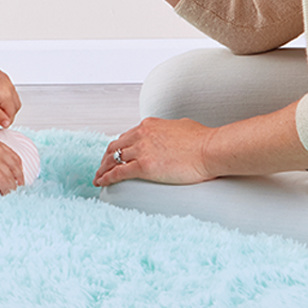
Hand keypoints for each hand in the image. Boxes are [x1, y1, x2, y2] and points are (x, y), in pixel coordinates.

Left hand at [0, 65, 20, 127]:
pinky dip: (7, 95)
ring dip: (9, 104)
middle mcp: (9, 87)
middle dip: (10, 113)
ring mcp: (7, 81)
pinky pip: (10, 88)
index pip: (12, 114)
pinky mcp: (4, 76)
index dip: (6, 121)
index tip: (0, 123)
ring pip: (14, 97)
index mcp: (6, 96)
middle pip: (16, 106)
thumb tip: (6, 123)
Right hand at [0, 132, 24, 194]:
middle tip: (20, 185)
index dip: (18, 166)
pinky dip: (7, 189)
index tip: (19, 173)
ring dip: (13, 186)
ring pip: (10, 176)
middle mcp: (0, 152)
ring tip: (14, 193)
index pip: (13, 156)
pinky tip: (6, 194)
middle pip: (15, 166)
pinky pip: (4, 181)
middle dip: (19, 177)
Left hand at [93, 117, 214, 187]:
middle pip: (115, 146)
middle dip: (106, 157)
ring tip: (98, 177)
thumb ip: (170, 130)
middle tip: (102, 167)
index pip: (126, 136)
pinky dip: (106, 177)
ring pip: (113, 159)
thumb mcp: (181, 126)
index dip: (118, 147)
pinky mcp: (144, 166)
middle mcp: (141, 134)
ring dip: (103, 168)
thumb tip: (171, 134)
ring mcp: (141, 149)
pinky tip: (101, 183)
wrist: (210, 149)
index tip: (115, 155)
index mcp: (149, 124)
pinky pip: (118, 172)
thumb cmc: (202, 140)